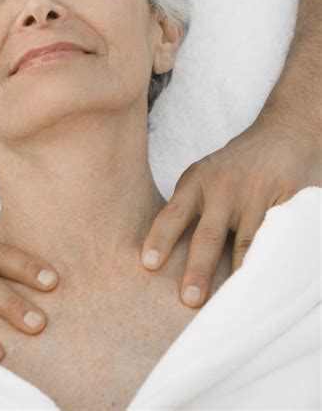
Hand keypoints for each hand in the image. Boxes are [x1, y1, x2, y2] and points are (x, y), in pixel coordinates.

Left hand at [140, 118, 320, 307]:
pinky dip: (273, 259)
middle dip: (198, 270)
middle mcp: (225, 187)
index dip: (161, 239)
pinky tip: (267, 281)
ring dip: (239, 275)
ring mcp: (258, 193)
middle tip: (189, 300)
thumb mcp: (204, 176)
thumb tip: (161, 257)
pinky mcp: (289, 198)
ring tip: (232, 303)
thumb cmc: (234, 167)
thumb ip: (188, 209)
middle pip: (209, 234)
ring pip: (248, 243)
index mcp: (198, 181)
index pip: (174, 213)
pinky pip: (279, 236)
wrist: (282, 134)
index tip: (149, 264)